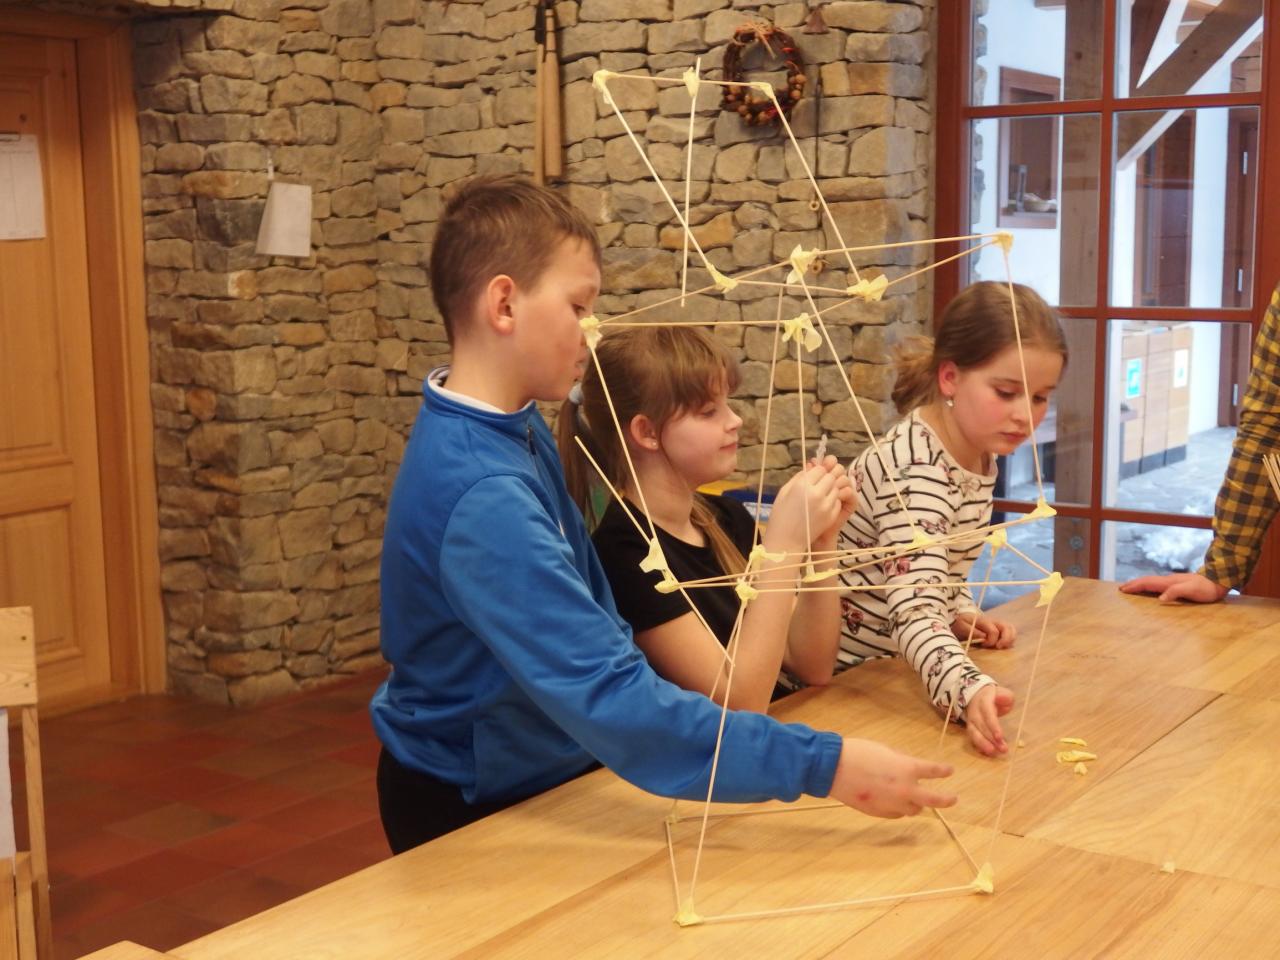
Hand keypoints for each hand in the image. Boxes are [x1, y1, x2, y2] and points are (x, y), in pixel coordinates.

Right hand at [764, 460, 842, 553]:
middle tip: (820, 483)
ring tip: (822, 494)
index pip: (820, 469)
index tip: (814, 475)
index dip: (818, 470)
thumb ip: (799, 477)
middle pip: (831, 477)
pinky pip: (837, 501)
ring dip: (831, 488)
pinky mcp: (832, 516)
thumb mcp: (784, 492)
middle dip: (827, 478)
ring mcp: (826, 506)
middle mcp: (817, 494)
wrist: (785, 542)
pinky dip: (833, 499)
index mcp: (802, 486)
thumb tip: (812, 467)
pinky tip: (823, 504)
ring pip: (837, 488)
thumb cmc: (780, 516)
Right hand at [829, 738, 955, 818]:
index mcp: (907, 769)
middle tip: (952, 799)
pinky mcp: (879, 813)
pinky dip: (899, 808)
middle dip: (946, 799)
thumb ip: (900, 761)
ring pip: (914, 810)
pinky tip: (895, 802)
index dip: (943, 770)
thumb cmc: (858, 752)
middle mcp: (905, 789)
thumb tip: (907, 768)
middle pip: (933, 800)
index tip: (949, 770)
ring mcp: (892, 804)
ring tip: (917, 799)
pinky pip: (896, 813)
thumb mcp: (884, 750)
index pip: (933, 771)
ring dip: (917, 804)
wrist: (834, 768)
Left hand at [951, 612, 1015, 647]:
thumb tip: (984, 637)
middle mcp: (993, 621)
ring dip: (1010, 639)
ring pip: (1011, 629)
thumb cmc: (960, 623)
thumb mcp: (961, 626)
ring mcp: (997, 624)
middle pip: (1008, 627)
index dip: (990, 641)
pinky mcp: (999, 628)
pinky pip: (1010, 632)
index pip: (994, 631)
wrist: (960, 618)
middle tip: (998, 647)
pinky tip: (1003, 645)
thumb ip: (972, 631)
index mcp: (983, 620)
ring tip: (1002, 647)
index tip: (983, 645)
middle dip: (1006, 639)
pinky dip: (1010, 639)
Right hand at [964, 685, 1013, 756]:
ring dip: (983, 744)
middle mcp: (975, 711)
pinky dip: (979, 745)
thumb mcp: (1002, 693)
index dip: (993, 726)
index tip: (1000, 737)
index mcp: (983, 701)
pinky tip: (988, 752)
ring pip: (974, 733)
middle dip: (991, 739)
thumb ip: (1005, 696)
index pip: (988, 714)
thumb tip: (1003, 699)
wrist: (976, 696)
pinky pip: (972, 737)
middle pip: (981, 726)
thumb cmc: (993, 697)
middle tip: (1003, 749)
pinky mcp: (970, 728)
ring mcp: (971, 720)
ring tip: (993, 752)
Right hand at [1119, 572, 1227, 603]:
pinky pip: (1157, 585)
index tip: (1122, 589)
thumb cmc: (1206, 589)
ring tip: (1131, 587)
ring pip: (1151, 582)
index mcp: (1169, 582)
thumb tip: (1159, 599)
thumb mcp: (1192, 590)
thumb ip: (1175, 592)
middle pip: (1147, 580)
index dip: (1135, 586)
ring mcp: (1172, 582)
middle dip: (1133, 584)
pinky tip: (1149, 589)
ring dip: (1139, 584)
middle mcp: (1168, 580)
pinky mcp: (1177, 584)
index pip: (1147, 583)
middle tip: (1121, 588)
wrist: (1218, 581)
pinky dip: (1148, 586)